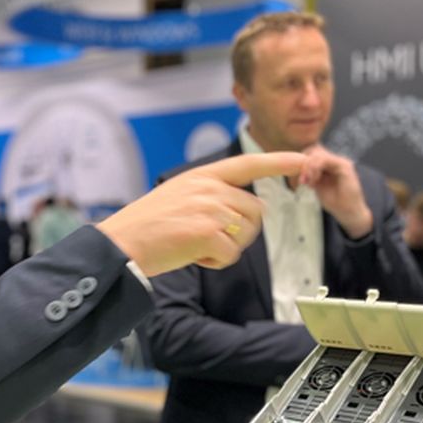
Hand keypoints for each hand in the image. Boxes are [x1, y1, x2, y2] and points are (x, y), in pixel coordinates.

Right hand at [97, 152, 305, 275]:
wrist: (121, 243)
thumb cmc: (146, 227)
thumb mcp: (179, 197)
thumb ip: (211, 196)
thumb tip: (249, 212)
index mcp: (202, 175)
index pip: (248, 164)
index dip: (278, 161)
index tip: (301, 160)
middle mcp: (209, 187)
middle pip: (255, 212)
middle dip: (241, 232)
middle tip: (207, 241)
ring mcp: (209, 208)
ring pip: (246, 234)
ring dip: (227, 248)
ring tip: (194, 246)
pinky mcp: (207, 232)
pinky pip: (231, 255)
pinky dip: (214, 262)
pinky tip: (191, 256)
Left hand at [296, 145, 372, 238]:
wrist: (349, 212)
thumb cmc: (334, 201)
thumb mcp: (317, 186)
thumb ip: (310, 175)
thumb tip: (296, 168)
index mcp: (328, 165)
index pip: (312, 154)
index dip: (302, 163)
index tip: (299, 179)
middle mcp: (334, 161)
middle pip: (314, 150)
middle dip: (304, 163)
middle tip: (302, 180)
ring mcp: (340, 162)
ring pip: (318, 154)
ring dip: (309, 167)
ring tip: (309, 182)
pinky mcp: (345, 166)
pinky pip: (326, 160)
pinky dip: (316, 168)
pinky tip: (315, 181)